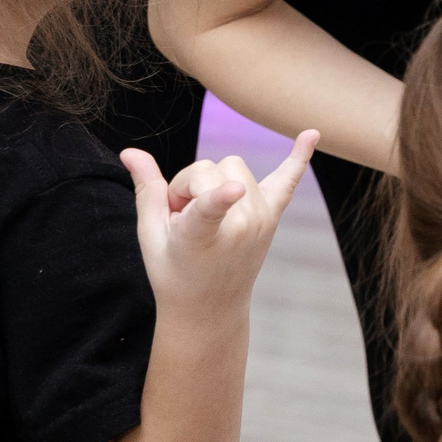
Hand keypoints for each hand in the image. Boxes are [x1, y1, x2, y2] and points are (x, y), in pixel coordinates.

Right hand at [121, 129, 315, 323]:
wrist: (209, 307)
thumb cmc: (173, 271)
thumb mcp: (151, 235)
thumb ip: (146, 189)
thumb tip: (129, 151)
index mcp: (202, 235)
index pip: (210, 210)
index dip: (217, 198)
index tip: (232, 190)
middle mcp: (240, 225)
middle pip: (209, 168)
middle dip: (187, 184)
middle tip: (182, 218)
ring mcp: (261, 219)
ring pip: (233, 166)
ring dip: (213, 180)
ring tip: (206, 214)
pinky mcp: (273, 215)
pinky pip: (288, 179)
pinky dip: (298, 158)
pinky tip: (312, 134)